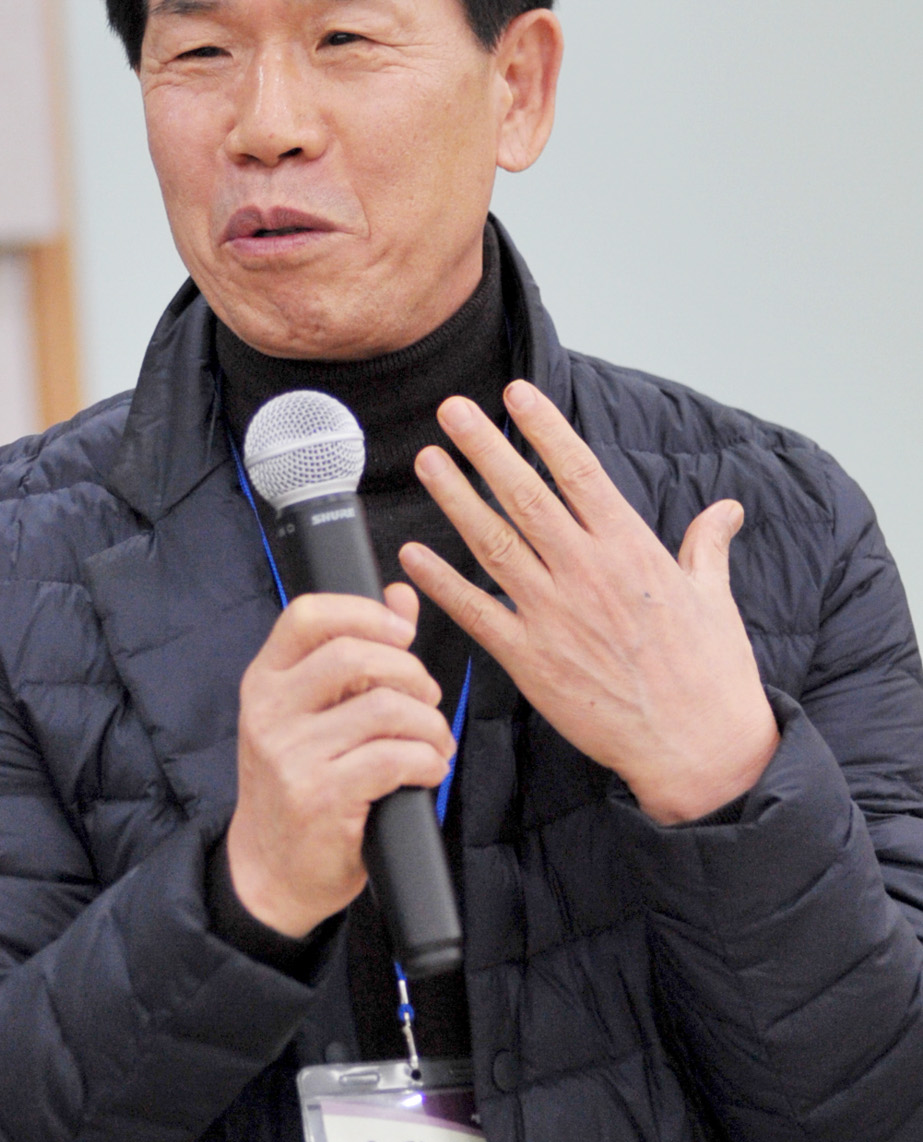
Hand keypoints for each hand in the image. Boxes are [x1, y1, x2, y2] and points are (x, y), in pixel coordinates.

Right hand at [227, 586, 456, 936]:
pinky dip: (427, 761)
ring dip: (429, 726)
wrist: (270, 872)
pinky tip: (428, 771)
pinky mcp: (320, 797)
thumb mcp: (312, 714)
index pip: (307, 615)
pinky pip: (394, 759)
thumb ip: (355, 653)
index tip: (403, 634)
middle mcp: (269, 712)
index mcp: (265, 681)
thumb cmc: (300, 786)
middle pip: (354, 656)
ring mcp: (291, 756)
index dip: (365, 612)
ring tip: (435, 744)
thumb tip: (400, 595)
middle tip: (428, 700)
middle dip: (411, 673)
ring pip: (385, 709)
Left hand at [400, 383, 777, 824]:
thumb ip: (707, 546)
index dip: (544, 430)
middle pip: (525, 496)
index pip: (579, 472)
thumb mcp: (713, 596)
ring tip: (428, 462)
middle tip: (452, 411)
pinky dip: (442, 584)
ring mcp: (554, 615)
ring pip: (493, 544)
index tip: (516, 395)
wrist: (697, 746)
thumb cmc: (709, 674)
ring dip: (456, 500)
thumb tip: (726, 510)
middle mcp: (586, 574)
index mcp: (631, 549)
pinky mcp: (531, 661)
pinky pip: (476, 613)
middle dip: (485, 448)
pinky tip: (414, 556)